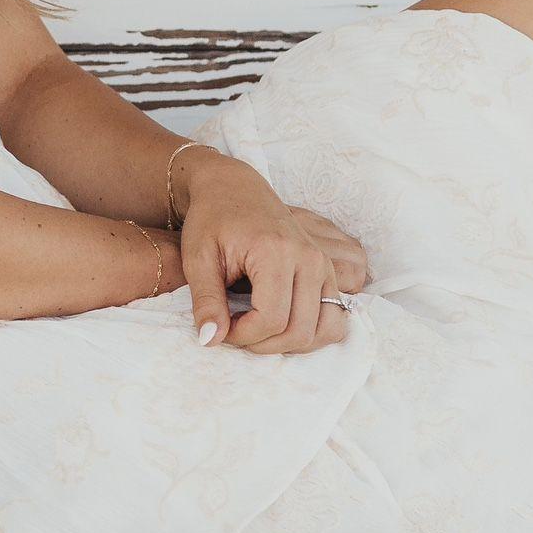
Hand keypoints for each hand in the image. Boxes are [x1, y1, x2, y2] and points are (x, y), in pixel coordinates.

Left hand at [173, 153, 371, 355]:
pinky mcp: (328, 272)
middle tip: (235, 331)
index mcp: (276, 252)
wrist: (234, 188)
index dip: (243, 336)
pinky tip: (278, 325)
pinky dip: (311, 332)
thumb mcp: (198, 258)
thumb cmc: (211, 220)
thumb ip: (206, 301)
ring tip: (258, 330)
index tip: (220, 328)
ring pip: (326, 329)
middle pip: (300, 330)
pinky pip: (334, 318)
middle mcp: (309, 259)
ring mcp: (324, 265)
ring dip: (292, 344)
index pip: (271, 319)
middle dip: (264, 344)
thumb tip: (211, 341)